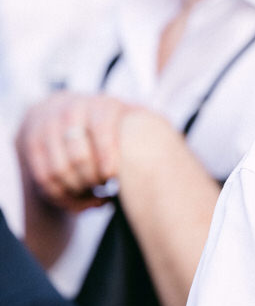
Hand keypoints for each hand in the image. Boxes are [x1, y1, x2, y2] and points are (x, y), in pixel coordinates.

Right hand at [17, 91, 136, 210]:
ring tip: (94, 196)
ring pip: (59, 172)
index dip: (107, 154)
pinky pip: (44, 179)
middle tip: (105, 189)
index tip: (112, 176)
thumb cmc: (110, 125)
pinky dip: (62, 196)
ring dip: (78, 192)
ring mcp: (48, 127)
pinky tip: (79, 200)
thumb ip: (148, 130)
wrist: (63, 113)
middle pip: (79, 157)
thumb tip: (173, 146)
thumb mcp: (130, 120)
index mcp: (102, 106)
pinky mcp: (30, 143)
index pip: (102, 127)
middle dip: (93, 181)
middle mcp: (72, 111)